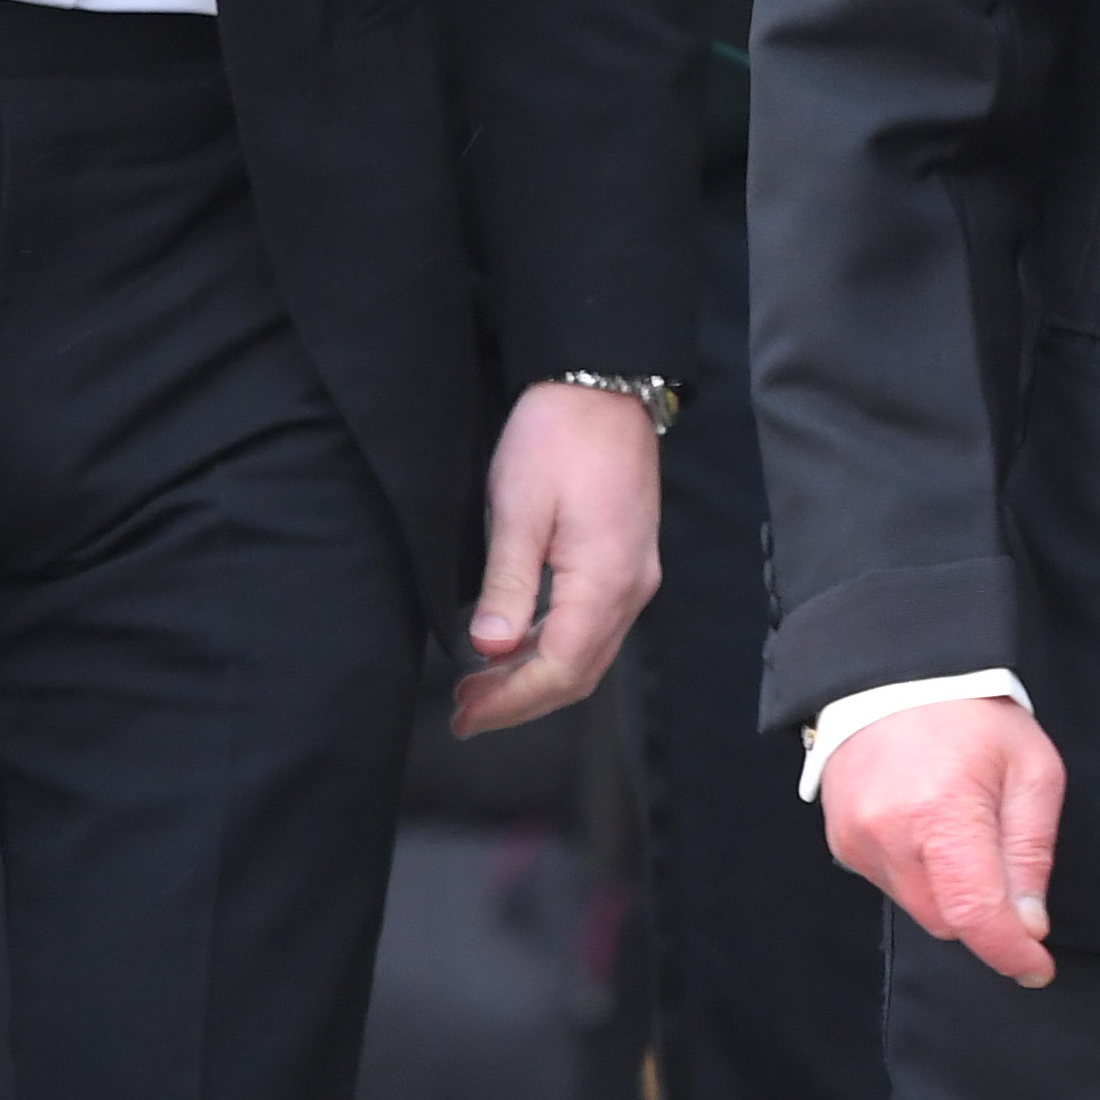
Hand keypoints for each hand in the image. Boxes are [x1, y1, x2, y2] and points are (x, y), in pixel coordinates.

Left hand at [452, 382, 664, 737]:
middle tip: (464, 713)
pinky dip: (552, 649)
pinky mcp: (626, 563)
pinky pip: (591, 628)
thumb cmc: (558, 436)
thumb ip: (508, 583)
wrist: (603, 385)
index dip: (512, 701)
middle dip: (521, 702)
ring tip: (479, 689)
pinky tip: (514, 648)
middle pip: (579, 673)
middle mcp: (632, 589)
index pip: (561, 668)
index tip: (465, 714)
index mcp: (606, 580)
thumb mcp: (520, 508)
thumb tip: (490, 648)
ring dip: (535, 679)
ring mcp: (634, 577)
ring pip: (587, 655)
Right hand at [817, 698, 1066, 987]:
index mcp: (942, 814)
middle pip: (947, 920)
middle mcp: (889, 835)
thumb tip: (1029, 924)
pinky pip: (891, 885)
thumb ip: (1030, 853)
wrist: (897, 672)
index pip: (974, 915)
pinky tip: (927, 825)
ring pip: (918, 907)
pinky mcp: (841, 841)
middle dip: (982, 911)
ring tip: (960, 825)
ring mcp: (856, 840)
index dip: (1010, 953)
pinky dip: (918, 873)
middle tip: (1001, 855)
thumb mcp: (1032, 772)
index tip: (1036, 967)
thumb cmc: (975, 716)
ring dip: (949, 891)